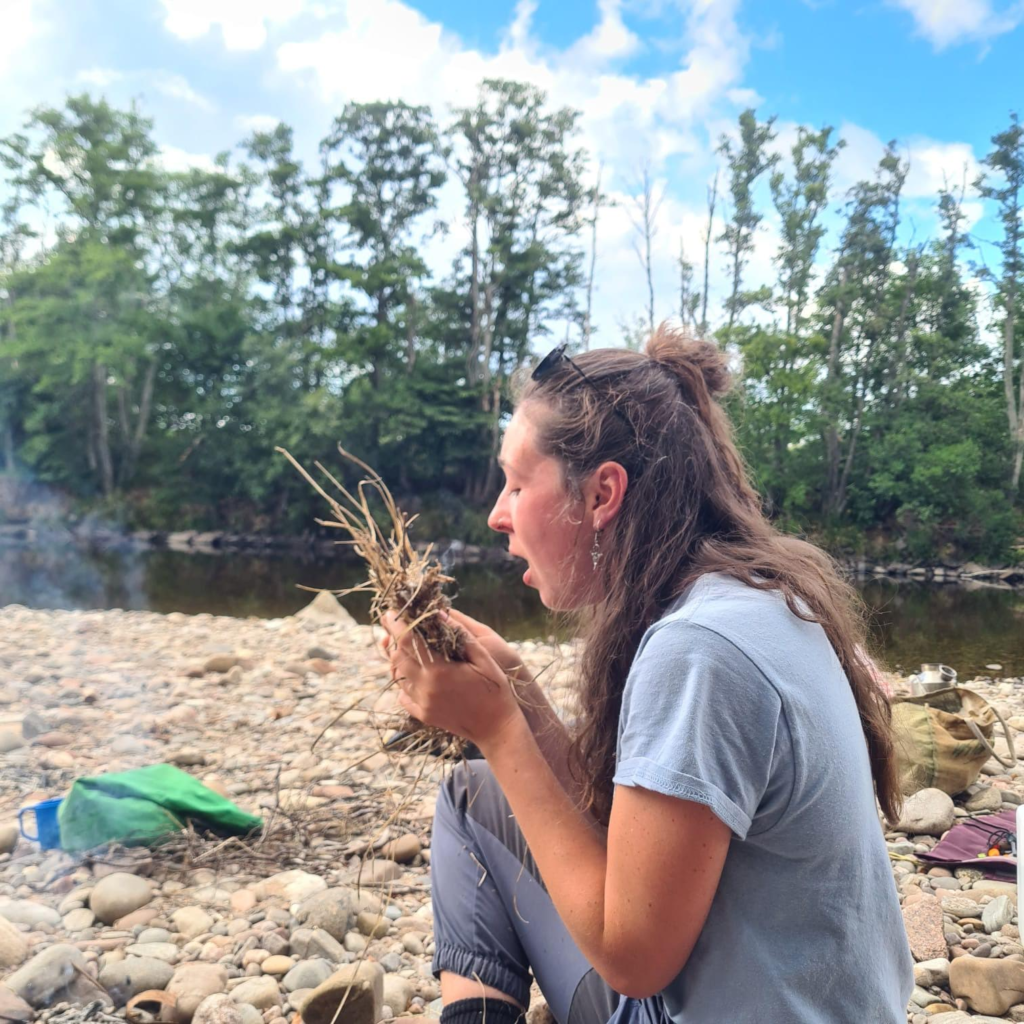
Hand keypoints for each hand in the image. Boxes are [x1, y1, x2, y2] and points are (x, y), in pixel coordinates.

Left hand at [381, 612, 525, 748]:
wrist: (497, 728)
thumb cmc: (495, 689)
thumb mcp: (483, 657)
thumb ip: (460, 634)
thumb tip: (439, 614)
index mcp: (439, 670)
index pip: (407, 641)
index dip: (396, 625)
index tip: (391, 612)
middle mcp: (425, 688)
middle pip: (397, 658)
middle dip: (393, 640)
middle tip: (393, 626)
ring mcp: (423, 704)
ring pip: (398, 677)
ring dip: (397, 660)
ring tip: (401, 646)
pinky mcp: (424, 715)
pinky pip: (404, 695)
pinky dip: (403, 681)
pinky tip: (411, 672)